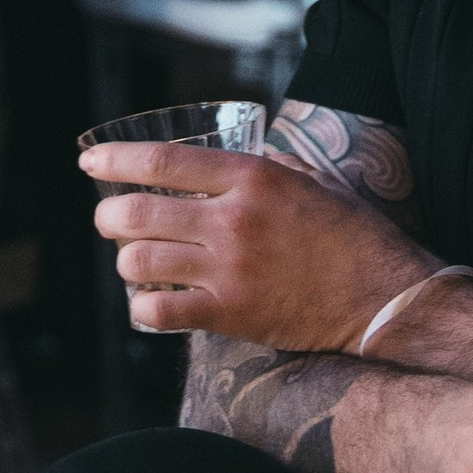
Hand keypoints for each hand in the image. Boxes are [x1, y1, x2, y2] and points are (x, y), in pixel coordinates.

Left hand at [83, 145, 425, 349]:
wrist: (382, 297)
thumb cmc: (353, 236)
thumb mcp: (313, 181)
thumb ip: (267, 168)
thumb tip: (230, 162)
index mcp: (253, 178)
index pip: (164, 161)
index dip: (116, 159)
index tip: (90, 162)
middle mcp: (233, 220)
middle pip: (138, 212)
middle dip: (107, 216)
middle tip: (107, 221)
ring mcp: (229, 268)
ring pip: (138, 260)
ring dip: (125, 262)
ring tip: (134, 263)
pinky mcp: (231, 313)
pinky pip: (159, 310)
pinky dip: (143, 307)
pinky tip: (150, 304)